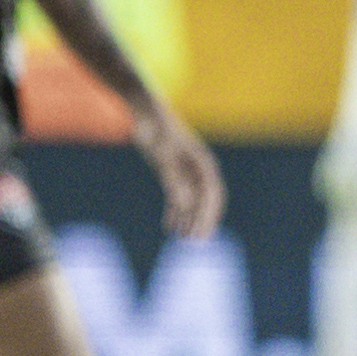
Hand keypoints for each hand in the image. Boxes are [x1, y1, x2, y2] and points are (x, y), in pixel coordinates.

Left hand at [137, 110, 226, 239]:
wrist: (145, 111)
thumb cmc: (155, 130)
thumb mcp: (162, 156)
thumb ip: (173, 179)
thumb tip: (185, 204)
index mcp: (202, 163)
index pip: (212, 194)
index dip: (209, 215)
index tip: (202, 233)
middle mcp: (198, 169)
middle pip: (204, 201)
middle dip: (200, 222)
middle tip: (194, 243)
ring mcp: (185, 171)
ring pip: (190, 201)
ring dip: (187, 219)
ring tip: (181, 239)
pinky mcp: (171, 172)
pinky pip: (176, 196)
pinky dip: (174, 211)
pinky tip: (169, 226)